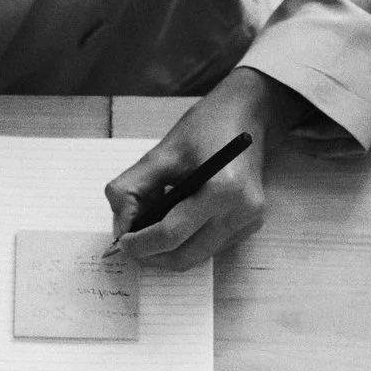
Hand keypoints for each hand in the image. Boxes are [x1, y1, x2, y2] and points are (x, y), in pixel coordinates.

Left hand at [104, 67, 294, 270]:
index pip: (172, 234)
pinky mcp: (249, 226)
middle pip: (184, 256)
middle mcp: (241, 211)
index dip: (142, 244)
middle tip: (132, 243)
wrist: (246, 114)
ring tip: (152, 227)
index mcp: (222, 189)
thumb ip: (131, 189)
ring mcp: (249, 221)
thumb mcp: (161, 153)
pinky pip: (209, 248)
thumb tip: (121, 227)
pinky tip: (177, 220)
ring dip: (168, 250)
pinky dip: (187, 242)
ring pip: (196, 257)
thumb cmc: (206, 127)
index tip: (122, 243)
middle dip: (153, 255)